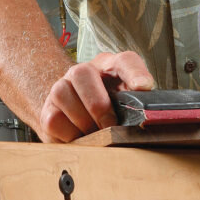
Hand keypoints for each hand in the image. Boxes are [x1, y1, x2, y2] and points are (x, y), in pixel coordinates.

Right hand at [38, 51, 153, 142]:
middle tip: (110, 125)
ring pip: (62, 93)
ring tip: (96, 134)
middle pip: (82, 73)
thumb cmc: (110, 113)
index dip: (134, 72)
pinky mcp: (48, 110)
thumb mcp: (129, 106)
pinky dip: (70, 133)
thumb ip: (140, 106)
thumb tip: (150, 116)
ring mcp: (61, 88)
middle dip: (98, 105)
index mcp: (111, 68)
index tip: (143, 87)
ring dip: (82, 120)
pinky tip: (82, 138)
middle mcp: (83, 72)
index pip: (125, 61)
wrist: (79, 121)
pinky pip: (53, 119)